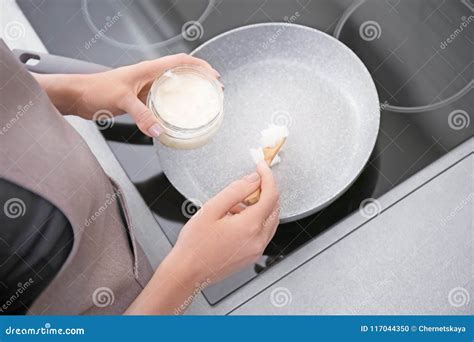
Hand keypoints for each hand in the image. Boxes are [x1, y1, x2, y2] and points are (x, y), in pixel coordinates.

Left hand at [35, 53, 220, 136]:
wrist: (78, 96)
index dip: (200, 66)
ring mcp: (145, 88)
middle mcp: (149, 77)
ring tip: (201, 103)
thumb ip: (141, 115)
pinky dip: (173, 107)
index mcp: (148, 69)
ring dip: (188, 93)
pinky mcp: (140, 99)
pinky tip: (176, 118)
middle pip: (181, 73)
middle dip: (200, 80)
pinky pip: (162, 102)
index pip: (181, 61)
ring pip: (173, 87)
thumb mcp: (121, 100)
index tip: (213, 76)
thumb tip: (158, 130)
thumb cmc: (95, 89)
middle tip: (213, 91)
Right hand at [125, 161, 279, 314]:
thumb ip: (236, 191)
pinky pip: (262, 232)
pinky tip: (234, 219)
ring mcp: (257, 249)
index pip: (271, 195)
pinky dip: (255, 220)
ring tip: (233, 205)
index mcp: (250, 225)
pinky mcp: (252, 255)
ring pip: (270, 220)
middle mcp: (258, 239)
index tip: (262, 166)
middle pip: (274, 207)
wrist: (187, 272)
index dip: (268, 176)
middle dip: (264, 191)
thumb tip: (254, 179)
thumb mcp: (212, 209)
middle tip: (247, 182)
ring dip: (259, 206)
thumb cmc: (194, 244)